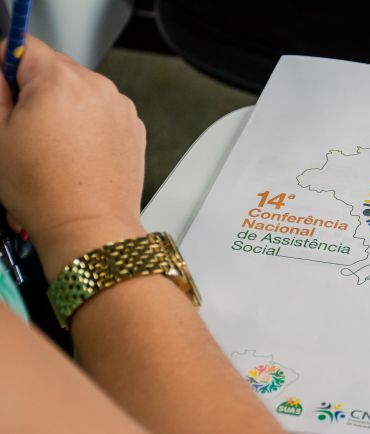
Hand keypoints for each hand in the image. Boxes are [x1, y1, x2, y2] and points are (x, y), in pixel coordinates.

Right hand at [0, 36, 146, 279]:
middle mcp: (98, 87)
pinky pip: (101, 114)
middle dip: (35, 93)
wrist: (89, 228)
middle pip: (54, 70)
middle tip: (24, 131)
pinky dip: (87, 126)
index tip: (4, 95)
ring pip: (79, 94)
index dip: (5, 69)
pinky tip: (75, 155)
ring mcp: (120, 108)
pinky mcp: (133, 129)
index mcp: (61, 80)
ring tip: (51, 149)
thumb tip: (2, 70)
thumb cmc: (44, 190)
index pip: (23, 46)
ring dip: (63, 110)